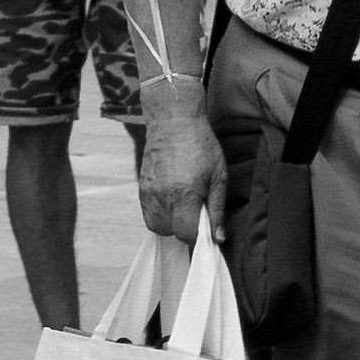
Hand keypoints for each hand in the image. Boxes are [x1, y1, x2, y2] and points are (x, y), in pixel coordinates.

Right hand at [138, 83, 226, 245]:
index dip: (199, 238)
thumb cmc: (201, 146)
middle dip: (185, 229)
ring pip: (157, 226)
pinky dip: (161, 214)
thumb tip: (218, 238)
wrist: (173, 121)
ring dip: (172, 223)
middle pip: (170, 232)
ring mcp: (147, 193)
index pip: (186, 233)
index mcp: (183, 195)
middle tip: (197, 213)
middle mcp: (161, 197)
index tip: (208, 233)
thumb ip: (216, 210)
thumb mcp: (218, 177)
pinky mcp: (141, 188)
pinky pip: (148, 214)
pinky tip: (173, 200)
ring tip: (185, 205)